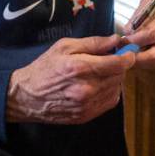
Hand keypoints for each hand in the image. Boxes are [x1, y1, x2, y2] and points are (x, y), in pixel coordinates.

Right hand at [6, 35, 135, 124]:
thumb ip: (93, 43)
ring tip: (100, 73)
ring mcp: (86, 105)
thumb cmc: (45, 68)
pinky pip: (109, 102)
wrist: (26, 96)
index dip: (127, 56)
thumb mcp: (65, 46)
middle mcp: (85, 89)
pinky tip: (97, 86)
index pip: (117, 63)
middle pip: (119, 76)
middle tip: (109, 60)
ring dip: (114, 80)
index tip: (128, 52)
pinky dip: (109, 92)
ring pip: (116, 89)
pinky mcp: (86, 116)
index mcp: (80, 68)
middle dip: (118, 66)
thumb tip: (115, 39)